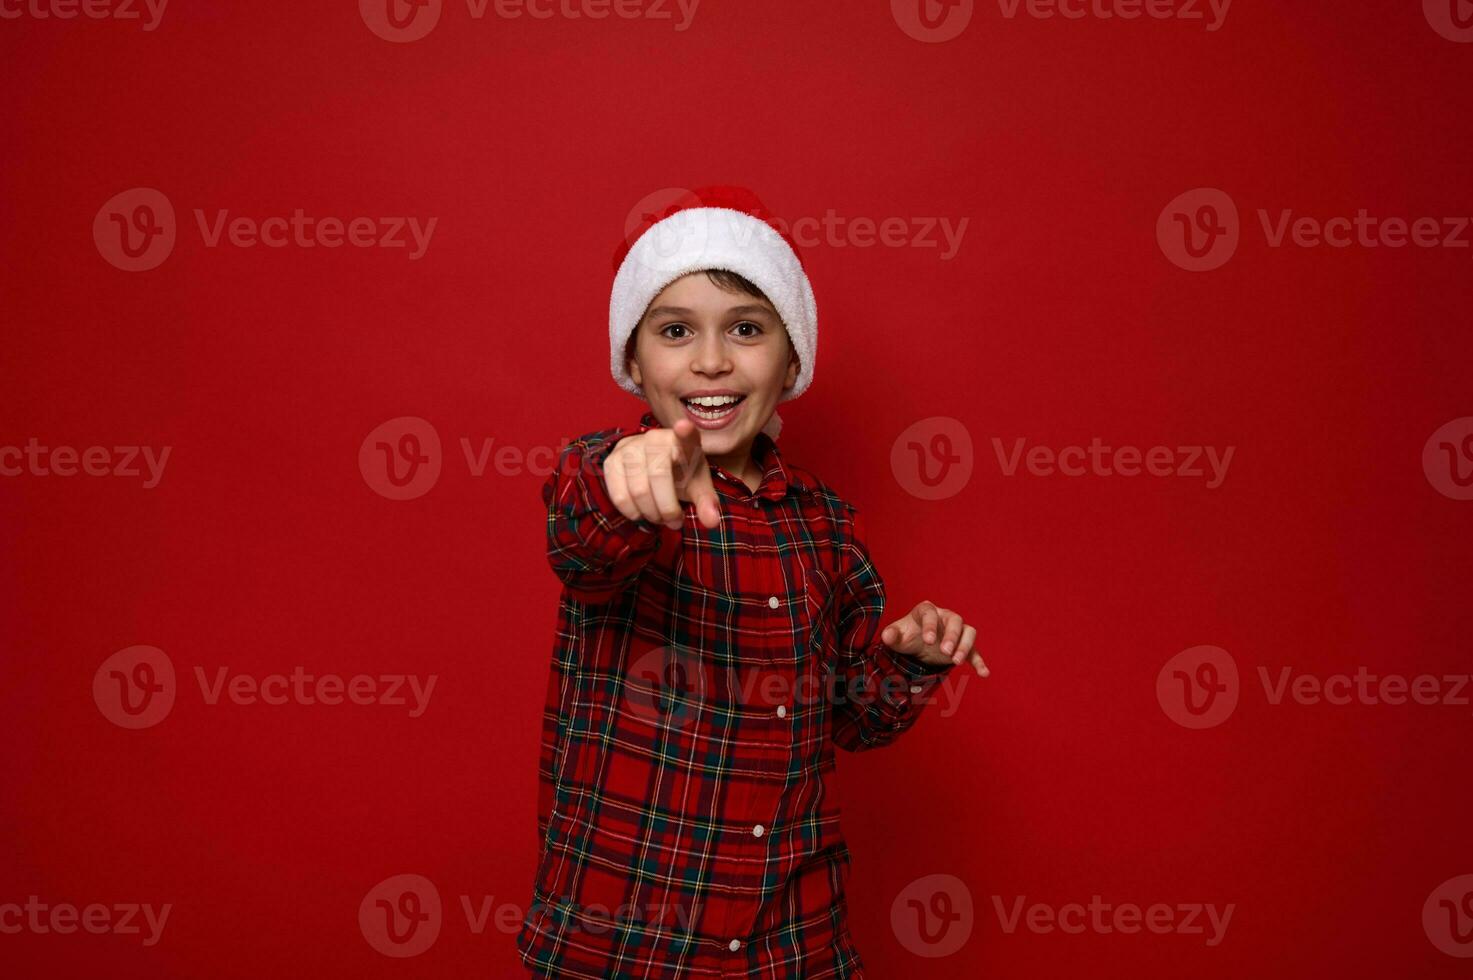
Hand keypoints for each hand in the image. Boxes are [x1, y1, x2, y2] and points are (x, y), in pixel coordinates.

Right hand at [603, 417, 721, 530]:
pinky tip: (640, 512)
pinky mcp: (612, 460)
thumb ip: (706, 503)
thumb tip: (712, 522)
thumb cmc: (681, 475)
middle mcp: (655, 437)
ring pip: (638, 490)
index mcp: (683, 441)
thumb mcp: (697, 487)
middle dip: (667, 509)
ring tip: (659, 518)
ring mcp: (631, 446)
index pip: (686, 435)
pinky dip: (631, 511)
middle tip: (675, 521)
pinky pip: (618, 494)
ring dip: (650, 513)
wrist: (655, 468)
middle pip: (658, 476)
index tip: (684, 426)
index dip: (684, 431)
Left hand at [880, 601, 987, 676]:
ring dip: (965, 646)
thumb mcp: (897, 636)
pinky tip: (983, 673)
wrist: (918, 643)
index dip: (930, 626)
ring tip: (955, 662)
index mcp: (927, 610)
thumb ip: (891, 635)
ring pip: (968, 632)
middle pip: (955, 620)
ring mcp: (957, 630)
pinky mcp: (964, 645)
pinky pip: (975, 651)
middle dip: (951, 636)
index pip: (930, 613)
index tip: (928, 641)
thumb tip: (886, 636)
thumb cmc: (908, 635)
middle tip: (945, 652)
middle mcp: (945, 616)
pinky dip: (979, 661)